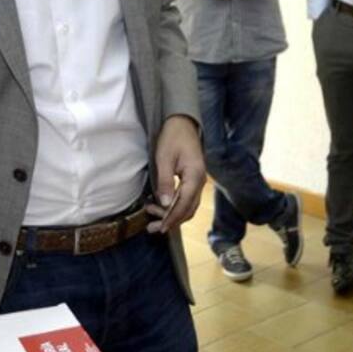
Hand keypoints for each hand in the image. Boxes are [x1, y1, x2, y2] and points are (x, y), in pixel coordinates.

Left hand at [146, 115, 204, 232]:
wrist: (182, 123)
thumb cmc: (172, 137)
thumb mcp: (164, 158)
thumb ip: (165, 181)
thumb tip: (165, 203)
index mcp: (195, 176)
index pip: (184, 204)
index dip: (172, 218)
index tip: (160, 228)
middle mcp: (200, 182)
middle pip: (188, 209)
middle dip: (171, 220)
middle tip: (152, 228)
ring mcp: (198, 181)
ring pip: (188, 206)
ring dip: (173, 215)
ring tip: (153, 218)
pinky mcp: (193, 180)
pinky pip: (186, 199)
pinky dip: (175, 207)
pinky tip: (162, 208)